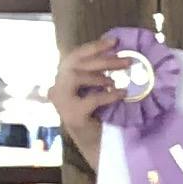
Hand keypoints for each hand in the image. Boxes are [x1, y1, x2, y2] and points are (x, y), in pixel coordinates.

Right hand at [50, 38, 132, 160]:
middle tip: (126, 61)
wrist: (93, 142)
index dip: (93, 47)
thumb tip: (117, 53)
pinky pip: (90, 99)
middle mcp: (56, 87)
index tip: (114, 41)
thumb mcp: (96, 89)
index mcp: (62, 78)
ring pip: (75, 76)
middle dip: (102, 60)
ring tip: (115, 80)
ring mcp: (61, 101)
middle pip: (75, 64)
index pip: (74, 56)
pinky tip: (120, 94)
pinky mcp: (71, 114)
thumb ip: (98, 74)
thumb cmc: (96, 113)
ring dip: (99, 76)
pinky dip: (108, 95)